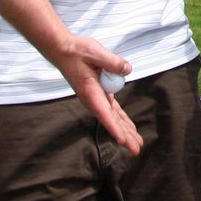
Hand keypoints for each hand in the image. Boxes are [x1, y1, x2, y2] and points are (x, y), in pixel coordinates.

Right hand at [53, 35, 143, 154]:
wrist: (63, 50)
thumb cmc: (77, 51)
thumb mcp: (96, 52)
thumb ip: (113, 62)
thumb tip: (127, 70)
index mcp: (90, 92)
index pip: (105, 113)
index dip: (115, 128)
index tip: (123, 142)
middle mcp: (93, 99)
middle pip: (111, 120)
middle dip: (124, 136)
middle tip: (137, 150)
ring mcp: (97, 97)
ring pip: (114, 117)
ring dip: (125, 129)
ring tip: (137, 143)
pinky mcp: (100, 92)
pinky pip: (113, 109)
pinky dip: (121, 118)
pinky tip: (128, 127)